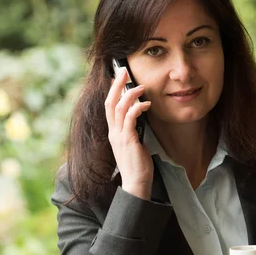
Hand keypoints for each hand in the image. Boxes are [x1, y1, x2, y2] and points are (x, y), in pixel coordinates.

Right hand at [105, 68, 152, 199]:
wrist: (136, 183)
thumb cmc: (137, 165)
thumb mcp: (134, 143)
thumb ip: (133, 130)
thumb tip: (140, 116)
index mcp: (113, 132)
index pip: (109, 106)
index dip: (112, 91)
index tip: (119, 78)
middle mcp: (113, 132)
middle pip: (110, 103)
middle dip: (116, 85)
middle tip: (124, 71)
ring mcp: (119, 136)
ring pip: (119, 108)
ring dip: (130, 95)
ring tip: (141, 87)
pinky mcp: (128, 140)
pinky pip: (130, 119)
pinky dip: (137, 108)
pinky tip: (146, 105)